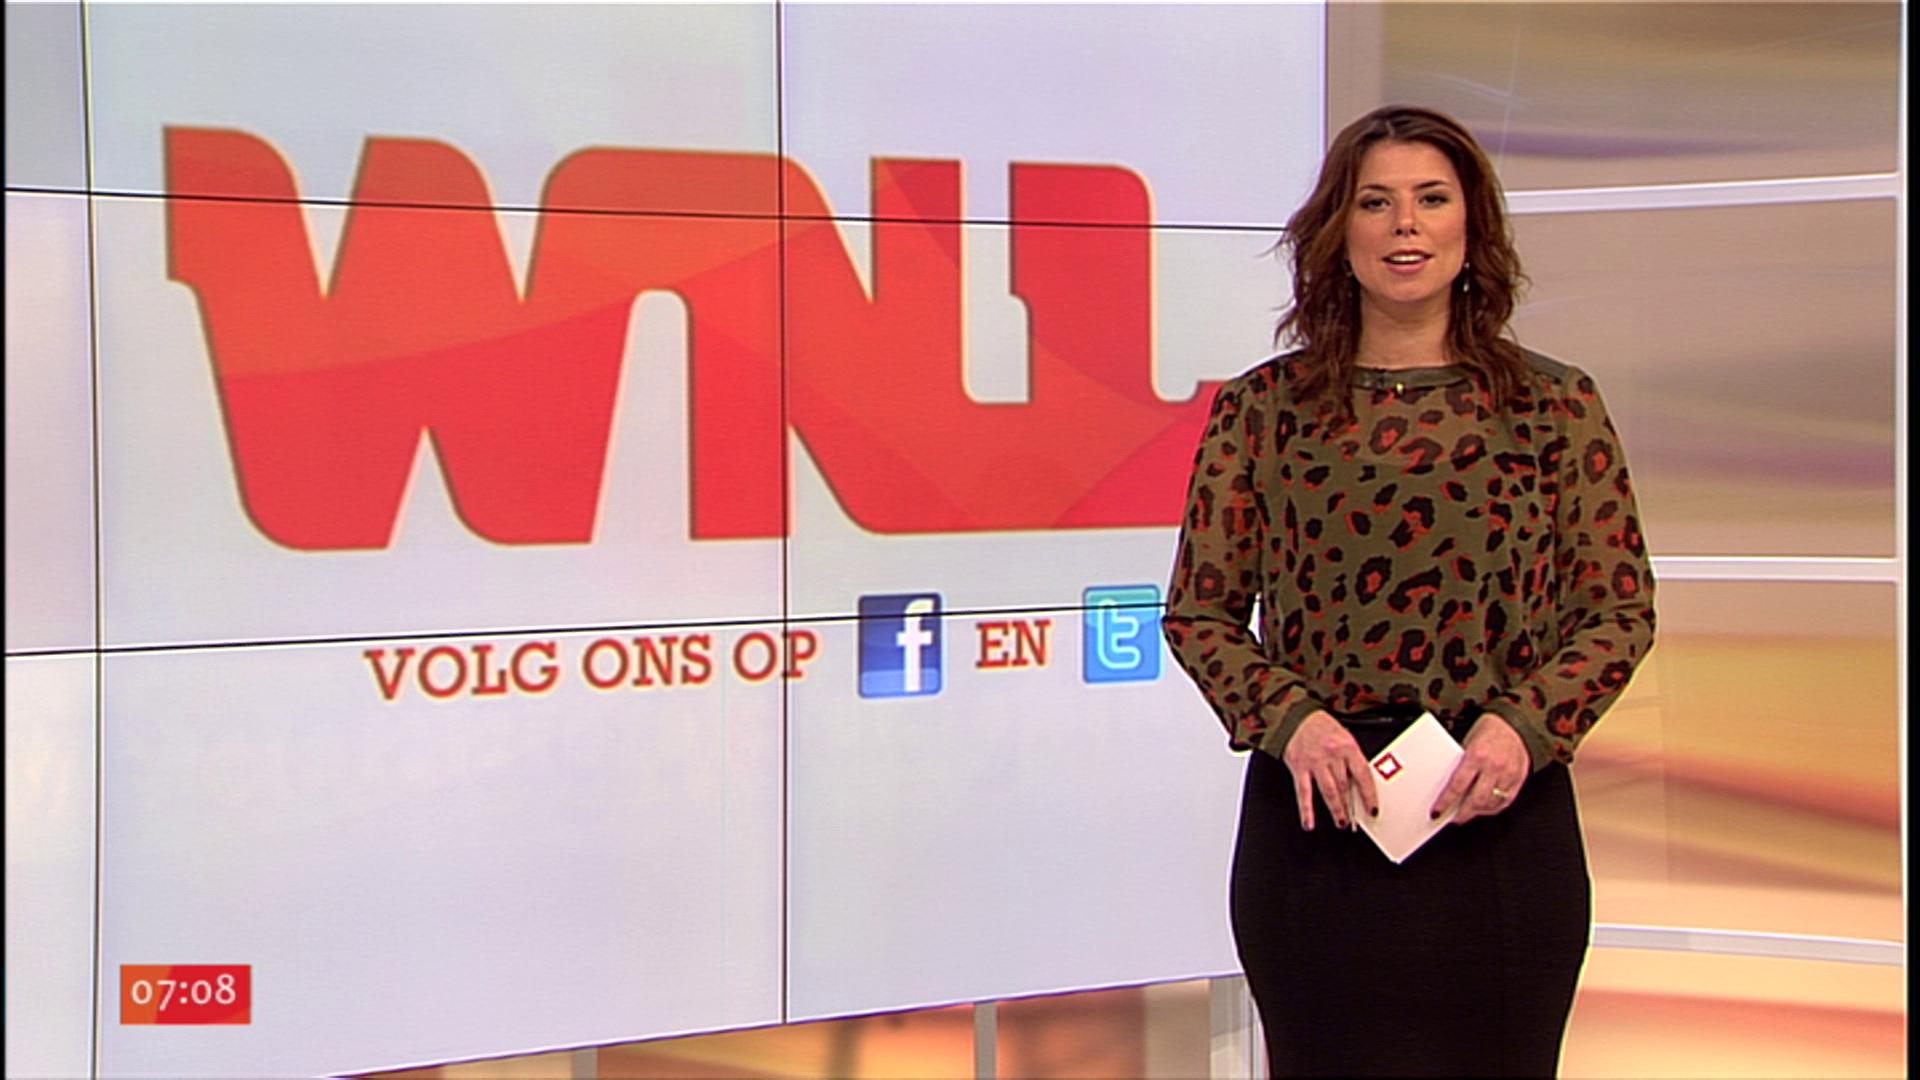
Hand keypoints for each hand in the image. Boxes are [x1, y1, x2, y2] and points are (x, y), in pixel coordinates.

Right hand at [1281, 711, 1378, 830]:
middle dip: (1351, 806)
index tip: (1373, 809)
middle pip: (1345, 786)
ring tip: (1341, 822)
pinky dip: (1306, 810)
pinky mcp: (1299, 766)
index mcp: (1348, 746)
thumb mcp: (1345, 737)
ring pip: (1329, 791)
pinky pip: (1303, 792)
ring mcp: (1315, 761)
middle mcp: (1332, 754)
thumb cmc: (1322, 727)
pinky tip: (1309, 822)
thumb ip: (1352, 759)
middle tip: (1354, 821)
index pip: (1363, 775)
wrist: (1298, 715)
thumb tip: (1359, 785)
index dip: (1369, 795)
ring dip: (1336, 809)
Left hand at [1429, 712, 1529, 825]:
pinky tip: (1484, 809)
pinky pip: (1506, 801)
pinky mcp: (1519, 779)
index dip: (1445, 802)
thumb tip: (1447, 787)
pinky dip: (1493, 809)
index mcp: (1476, 755)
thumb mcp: (1467, 742)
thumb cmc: (1488, 730)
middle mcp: (1493, 766)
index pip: (1457, 786)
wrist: (1514, 722)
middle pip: (1475, 800)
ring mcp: (1508, 774)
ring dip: (1477, 812)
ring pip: (1491, 804)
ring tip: (1468, 814)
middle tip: (1453, 818)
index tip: (1437, 811)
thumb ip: (1461, 764)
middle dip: (1462, 814)